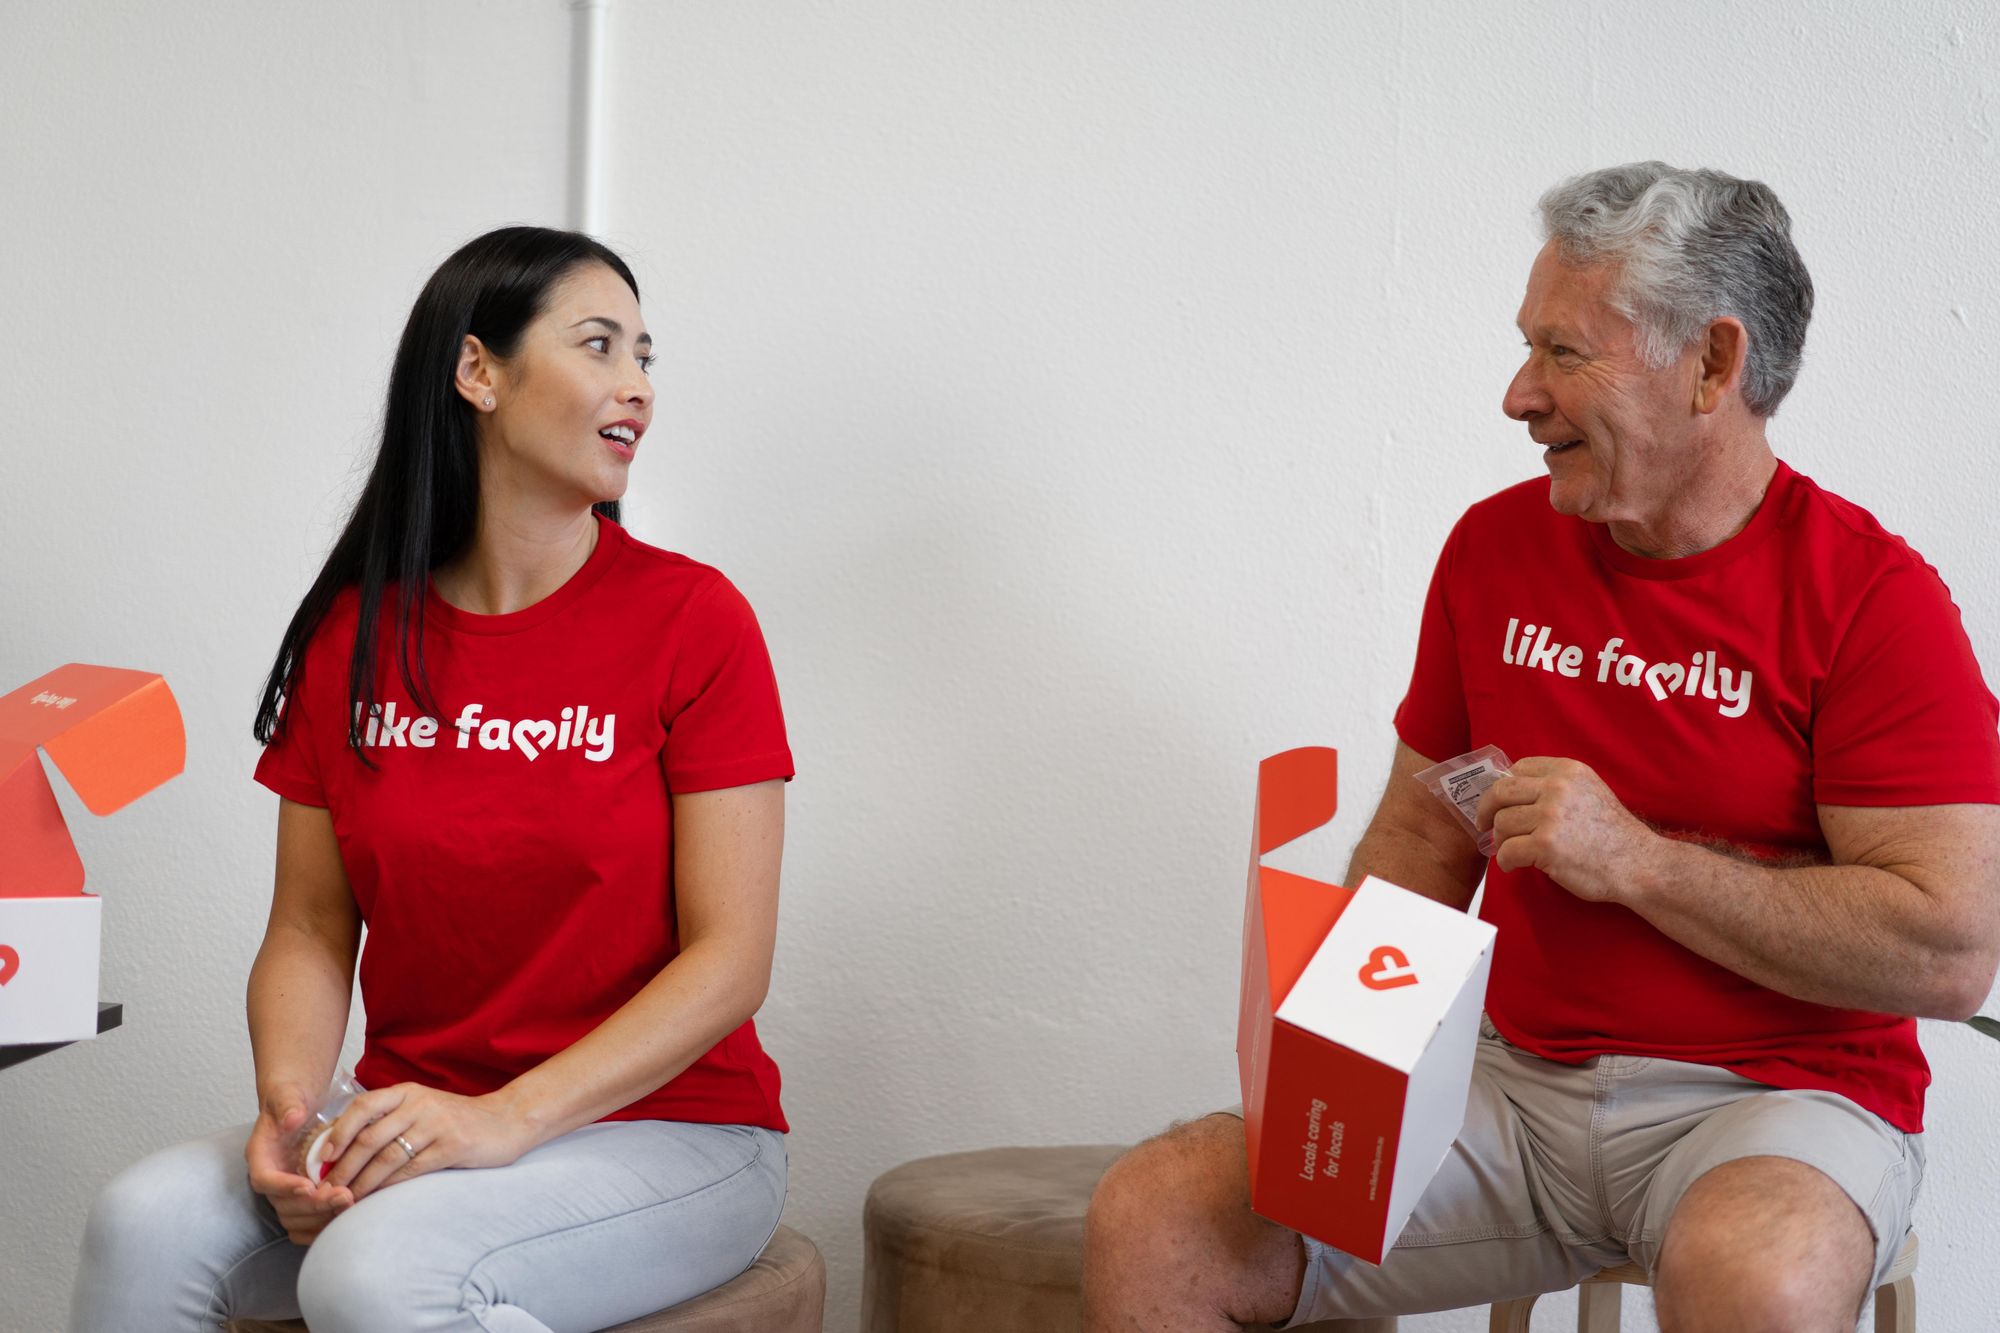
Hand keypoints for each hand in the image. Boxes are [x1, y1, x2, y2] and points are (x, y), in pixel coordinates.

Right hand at [245, 1083, 352, 1245]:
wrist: (299, 1106)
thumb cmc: (292, 1099)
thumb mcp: (288, 1095)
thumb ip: (288, 1104)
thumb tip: (293, 1117)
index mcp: (261, 1156)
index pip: (264, 1180)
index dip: (284, 1187)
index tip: (308, 1186)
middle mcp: (271, 1179)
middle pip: (283, 1205)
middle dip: (313, 1204)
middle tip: (343, 1195)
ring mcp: (284, 1192)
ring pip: (295, 1218)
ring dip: (320, 1216)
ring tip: (350, 1202)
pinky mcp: (300, 1199)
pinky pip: (305, 1223)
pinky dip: (322, 1224)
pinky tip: (345, 1216)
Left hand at [317, 1082, 538, 1201]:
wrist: (507, 1120)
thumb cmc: (458, 1120)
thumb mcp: (422, 1110)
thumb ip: (390, 1122)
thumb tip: (344, 1148)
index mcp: (407, 1093)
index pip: (362, 1106)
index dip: (338, 1132)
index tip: (322, 1158)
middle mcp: (419, 1104)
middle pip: (369, 1137)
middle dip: (343, 1167)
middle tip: (325, 1190)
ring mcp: (436, 1124)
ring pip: (386, 1157)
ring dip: (361, 1182)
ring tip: (346, 1200)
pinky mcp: (452, 1146)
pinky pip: (411, 1169)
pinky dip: (388, 1186)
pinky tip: (376, 1199)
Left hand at [1474, 756, 1655, 902]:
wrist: (1638, 864)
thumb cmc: (1613, 834)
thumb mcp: (1589, 792)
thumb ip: (1555, 786)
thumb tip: (1511, 790)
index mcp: (1568, 771)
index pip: (1518, 769)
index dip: (1504, 787)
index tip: (1499, 802)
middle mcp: (1558, 788)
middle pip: (1501, 792)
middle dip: (1486, 810)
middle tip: (1484, 824)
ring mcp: (1551, 816)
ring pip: (1501, 823)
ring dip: (1502, 841)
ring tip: (1514, 850)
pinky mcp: (1545, 845)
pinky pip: (1507, 851)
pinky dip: (1506, 861)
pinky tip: (1515, 865)